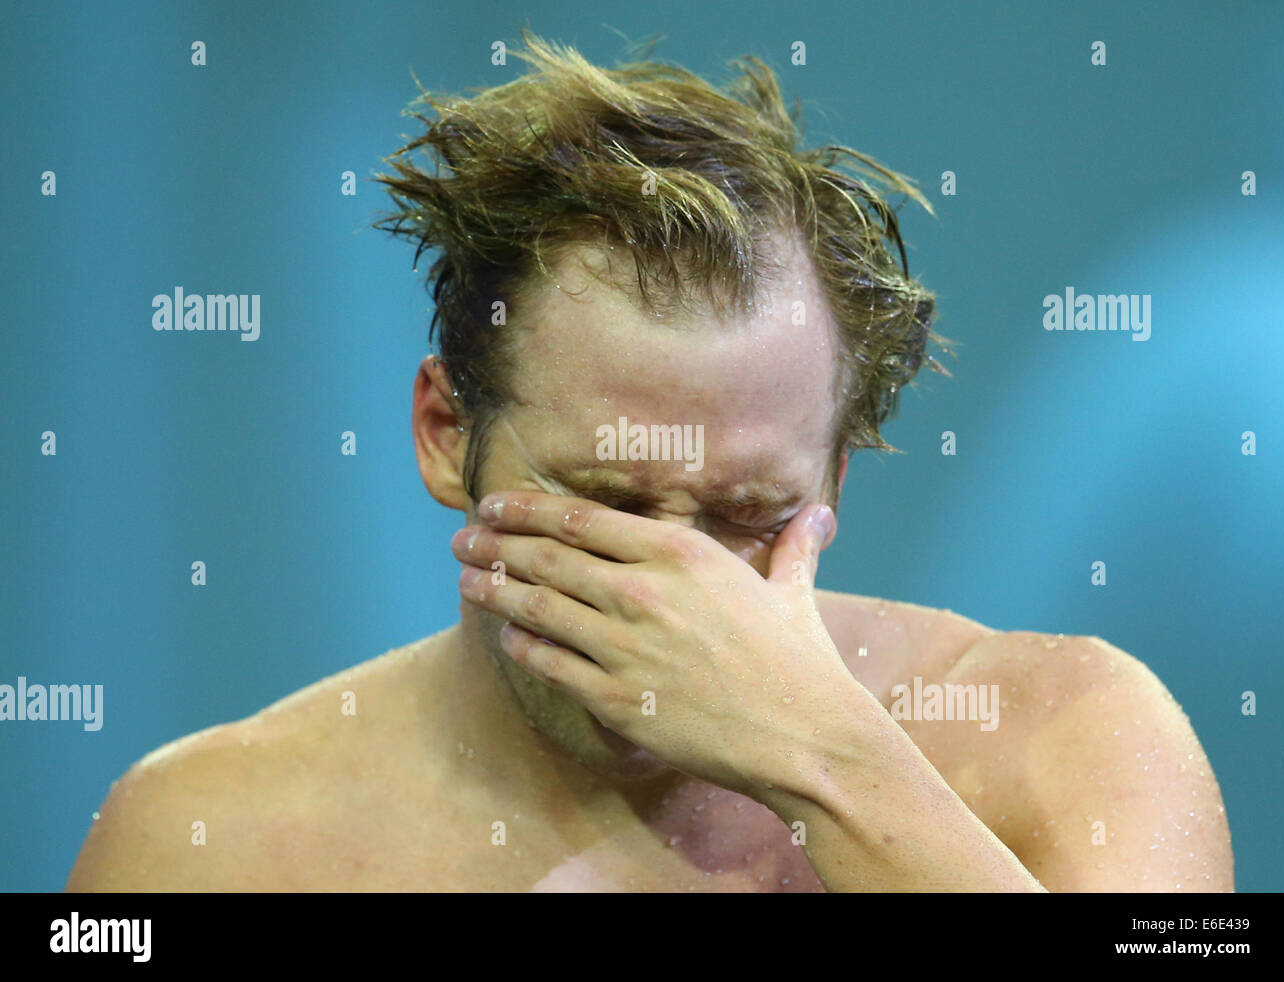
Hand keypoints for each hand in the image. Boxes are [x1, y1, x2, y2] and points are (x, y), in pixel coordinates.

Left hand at [451, 490, 860, 795]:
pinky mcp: (618, 698)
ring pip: (538, 608)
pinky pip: (552, 664)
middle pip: (548, 559)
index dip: (529, 510)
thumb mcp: (793, 590)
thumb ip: (793, 547)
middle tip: (462, 539)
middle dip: (495, 544)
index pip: (583, 520)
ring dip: (494, 590)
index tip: (496, 505)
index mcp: (680, 554)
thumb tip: (821, 513)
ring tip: (466, 579)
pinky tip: (508, 637)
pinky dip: (523, 646)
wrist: (804, 736)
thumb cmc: (801, 661)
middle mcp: (643, 592)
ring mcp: (625, 647)